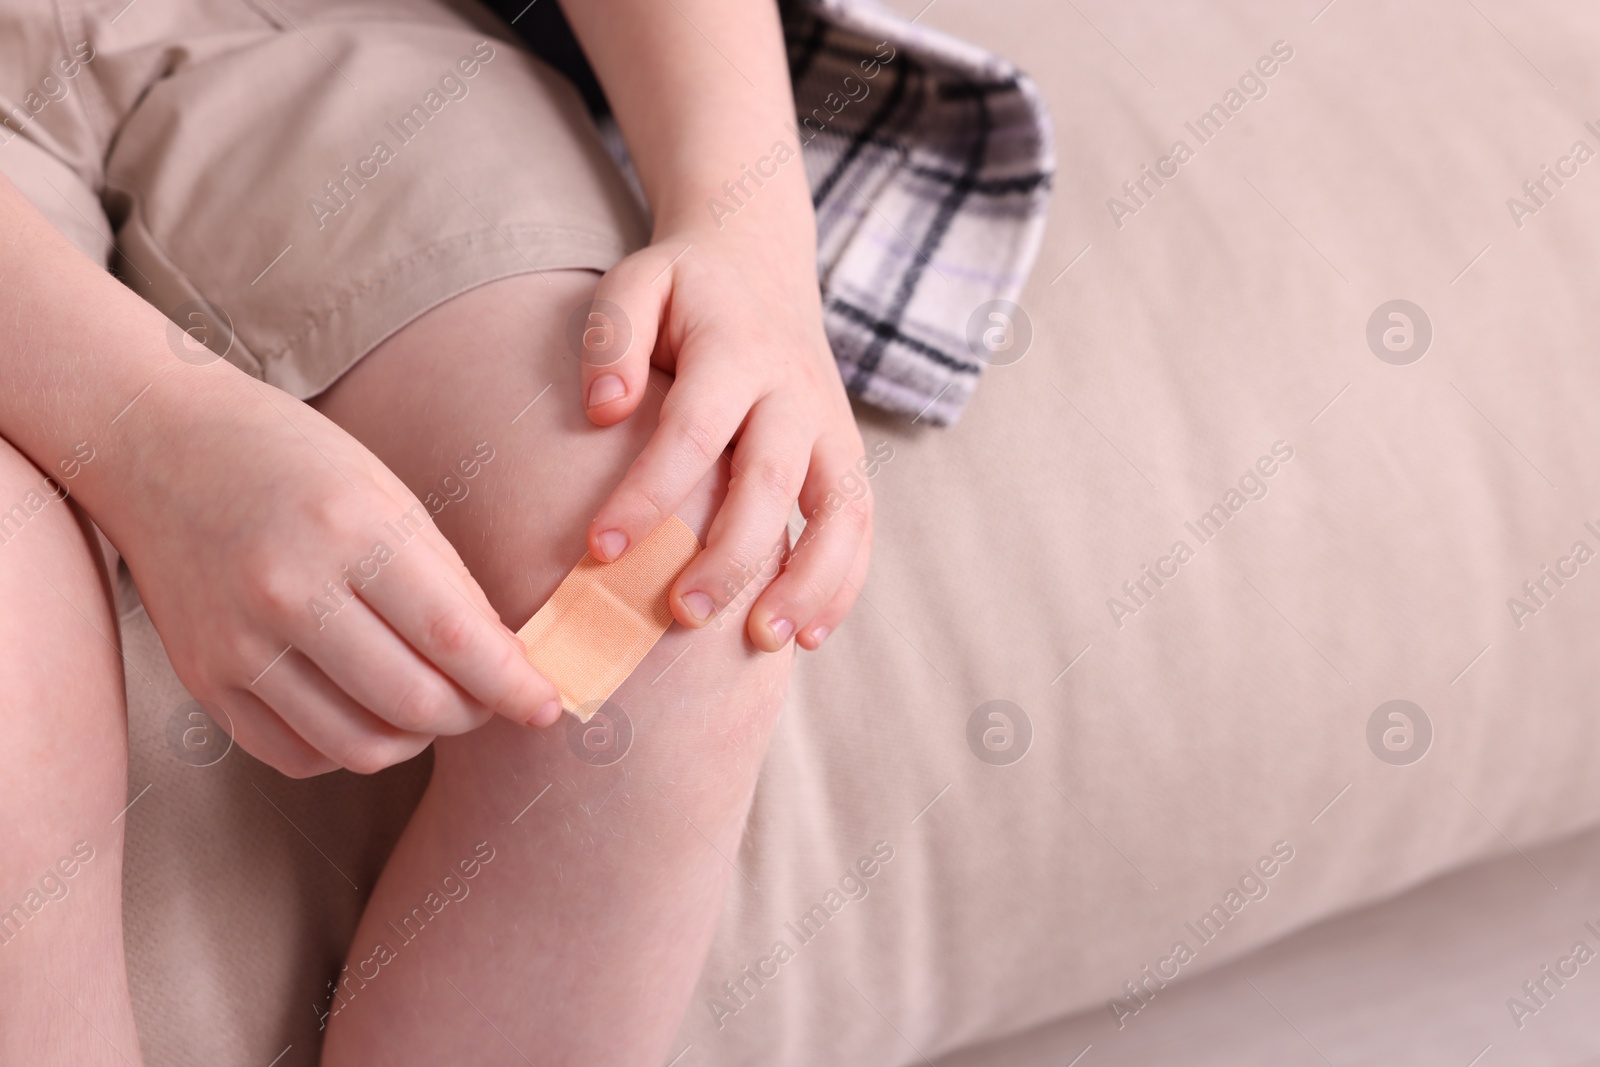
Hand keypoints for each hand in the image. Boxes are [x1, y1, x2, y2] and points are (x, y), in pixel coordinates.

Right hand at [104, 370, 561, 776]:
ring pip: (361, 745)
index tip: (548, 705)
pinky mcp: (204, 681)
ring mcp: (237, 645)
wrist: (156, 445)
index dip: (514, 685)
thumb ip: (446, 582)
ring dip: (416, 737)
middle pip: (414, 704)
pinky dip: (349, 745)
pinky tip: (364, 706)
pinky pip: (300, 755)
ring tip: (429, 700)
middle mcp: (287, 593)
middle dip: (473, 714)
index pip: (455, 638)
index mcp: (349, 531)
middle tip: (488, 697)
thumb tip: (506, 665)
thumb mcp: (387, 495)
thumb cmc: (294, 460)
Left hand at [578, 216, 872, 652]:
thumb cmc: (684, 287)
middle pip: (770, 482)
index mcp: (735, 349)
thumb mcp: (638, 281)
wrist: (761, 258)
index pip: (693, 431)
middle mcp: (793, 391)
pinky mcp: (846, 452)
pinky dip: (843, 583)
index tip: (599, 550)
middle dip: (729, 555)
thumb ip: (615, 337)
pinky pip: (860, 524)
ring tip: (763, 642)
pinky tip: (806, 636)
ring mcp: (830, 423)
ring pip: (838, 511)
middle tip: (681, 616)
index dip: (649, 494)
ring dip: (807, 582)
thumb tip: (604, 410)